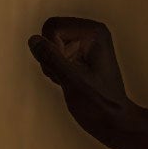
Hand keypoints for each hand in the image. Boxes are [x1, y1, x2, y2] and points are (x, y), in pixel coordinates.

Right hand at [28, 16, 140, 145]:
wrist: (114, 121)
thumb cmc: (99, 104)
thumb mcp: (72, 81)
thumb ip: (51, 58)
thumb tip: (34, 40)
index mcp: (94, 31)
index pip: (53, 27)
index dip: (53, 51)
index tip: (71, 69)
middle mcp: (91, 32)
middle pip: (49, 33)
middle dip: (51, 57)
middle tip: (68, 76)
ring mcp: (84, 42)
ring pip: (48, 46)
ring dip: (52, 66)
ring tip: (71, 81)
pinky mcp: (78, 54)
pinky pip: (52, 55)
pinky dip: (55, 70)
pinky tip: (69, 82)